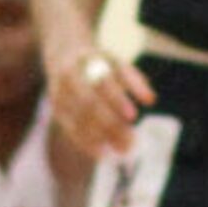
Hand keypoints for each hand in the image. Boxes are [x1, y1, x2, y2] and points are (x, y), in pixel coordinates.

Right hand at [45, 44, 152, 159]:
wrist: (63, 52)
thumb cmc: (99, 63)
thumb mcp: (117, 63)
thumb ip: (135, 80)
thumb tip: (150, 100)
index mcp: (87, 60)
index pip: (102, 82)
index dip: (117, 99)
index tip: (134, 116)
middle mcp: (69, 76)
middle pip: (88, 103)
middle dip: (110, 124)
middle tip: (131, 142)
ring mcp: (59, 93)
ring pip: (78, 119)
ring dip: (100, 138)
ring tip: (122, 150)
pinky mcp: (56, 108)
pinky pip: (70, 129)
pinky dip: (87, 144)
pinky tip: (103, 154)